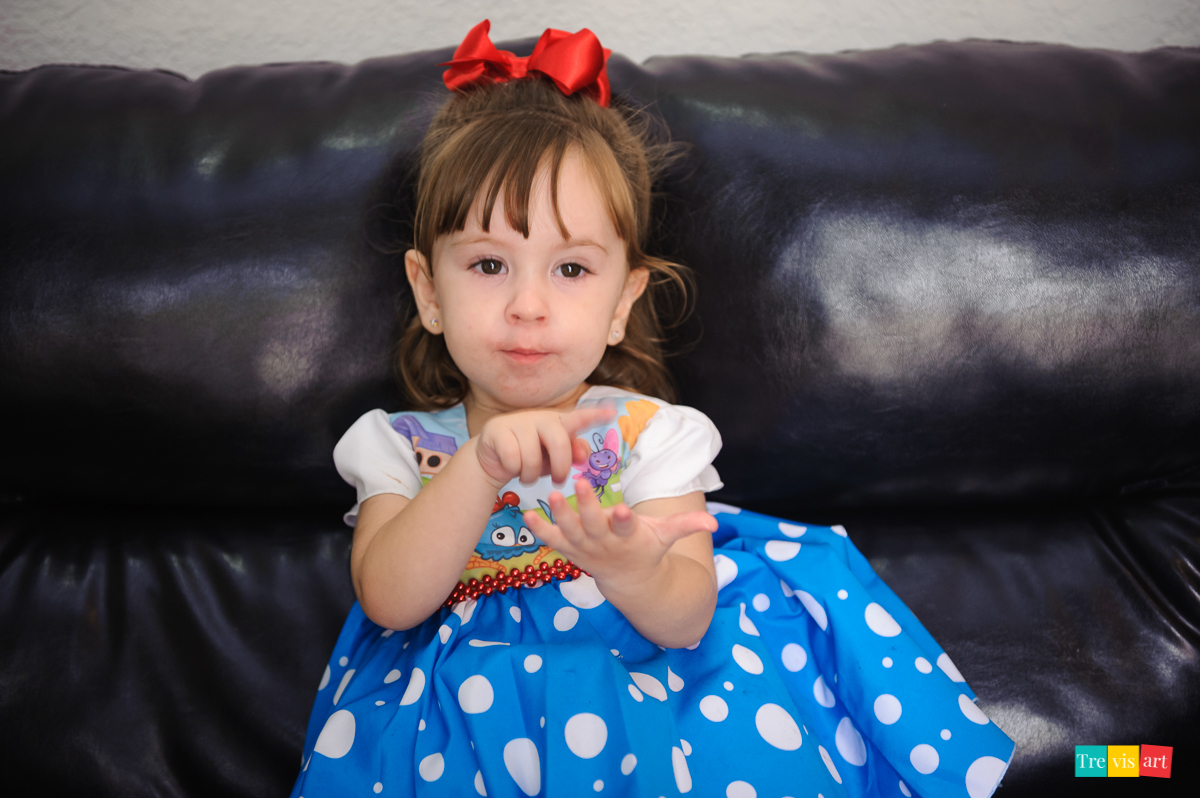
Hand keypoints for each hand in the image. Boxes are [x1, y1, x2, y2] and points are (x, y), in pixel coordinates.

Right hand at [475, 404, 615, 488]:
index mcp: (558, 423)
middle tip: (559, 482)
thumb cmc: (531, 457)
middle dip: (561, 468)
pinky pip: (512, 459)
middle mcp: (540, 417)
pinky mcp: (497, 429)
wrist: (493, 459)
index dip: (595, 415)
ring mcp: (517, 421)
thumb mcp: (554, 458)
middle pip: (560, 442)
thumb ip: (572, 454)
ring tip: (528, 475)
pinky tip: (510, 467)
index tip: (613, 412)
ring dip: (531, 475)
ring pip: (532, 457)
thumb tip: (584, 454)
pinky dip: (513, 470)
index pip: (580, 417)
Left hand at [523, 479, 717, 588]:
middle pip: (594, 525)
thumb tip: (715, 523)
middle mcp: (605, 543)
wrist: (628, 581)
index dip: (625, 520)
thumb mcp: (667, 536)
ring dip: (558, 515)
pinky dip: (539, 530)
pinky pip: (552, 541)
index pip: (627, 528)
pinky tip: (526, 514)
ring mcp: (585, 548)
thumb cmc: (647, 548)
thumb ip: (687, 526)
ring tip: (548, 496)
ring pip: (570, 532)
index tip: (622, 509)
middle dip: (586, 507)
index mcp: (629, 537)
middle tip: (577, 484)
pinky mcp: (570, 550)